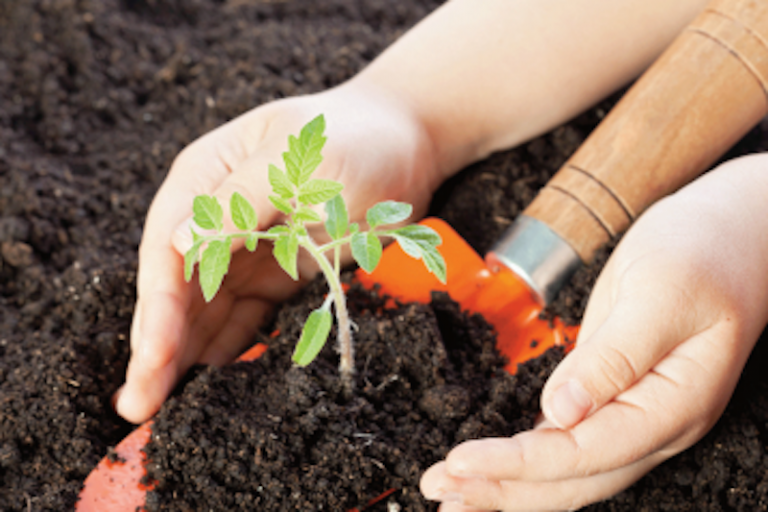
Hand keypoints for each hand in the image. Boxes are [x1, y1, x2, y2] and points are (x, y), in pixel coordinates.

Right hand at [115, 83, 442, 422]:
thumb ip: (238, 201)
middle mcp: (215, 216)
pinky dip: (226, 347)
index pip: (168, 251)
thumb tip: (178, 244)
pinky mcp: (277, 271)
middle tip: (137, 407)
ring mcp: (245, 247)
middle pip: (178, 288)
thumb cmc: (355, 138)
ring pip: (204, 310)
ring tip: (159, 408)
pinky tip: (209, 381)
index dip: (158, 309)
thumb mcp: (298, 162)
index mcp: (206, 177)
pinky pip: (244, 316)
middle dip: (157, 346)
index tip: (153, 360)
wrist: (407, 143)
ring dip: (184, 356)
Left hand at [420, 154, 767, 510]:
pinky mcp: (611, 395)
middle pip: (572, 479)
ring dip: (507, 484)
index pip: (586, 454)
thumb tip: (560, 412)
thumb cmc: (705, 253)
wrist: (728, 234)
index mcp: (673, 405)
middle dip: (502, 488)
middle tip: (440, 488)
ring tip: (452, 491)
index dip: (520, 464)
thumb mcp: (660, 295)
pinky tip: (490, 463)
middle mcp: (653, 423)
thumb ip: (613, 357)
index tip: (464, 463)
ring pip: (566, 470)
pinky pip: (564, 440)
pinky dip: (523, 457)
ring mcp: (632, 412)